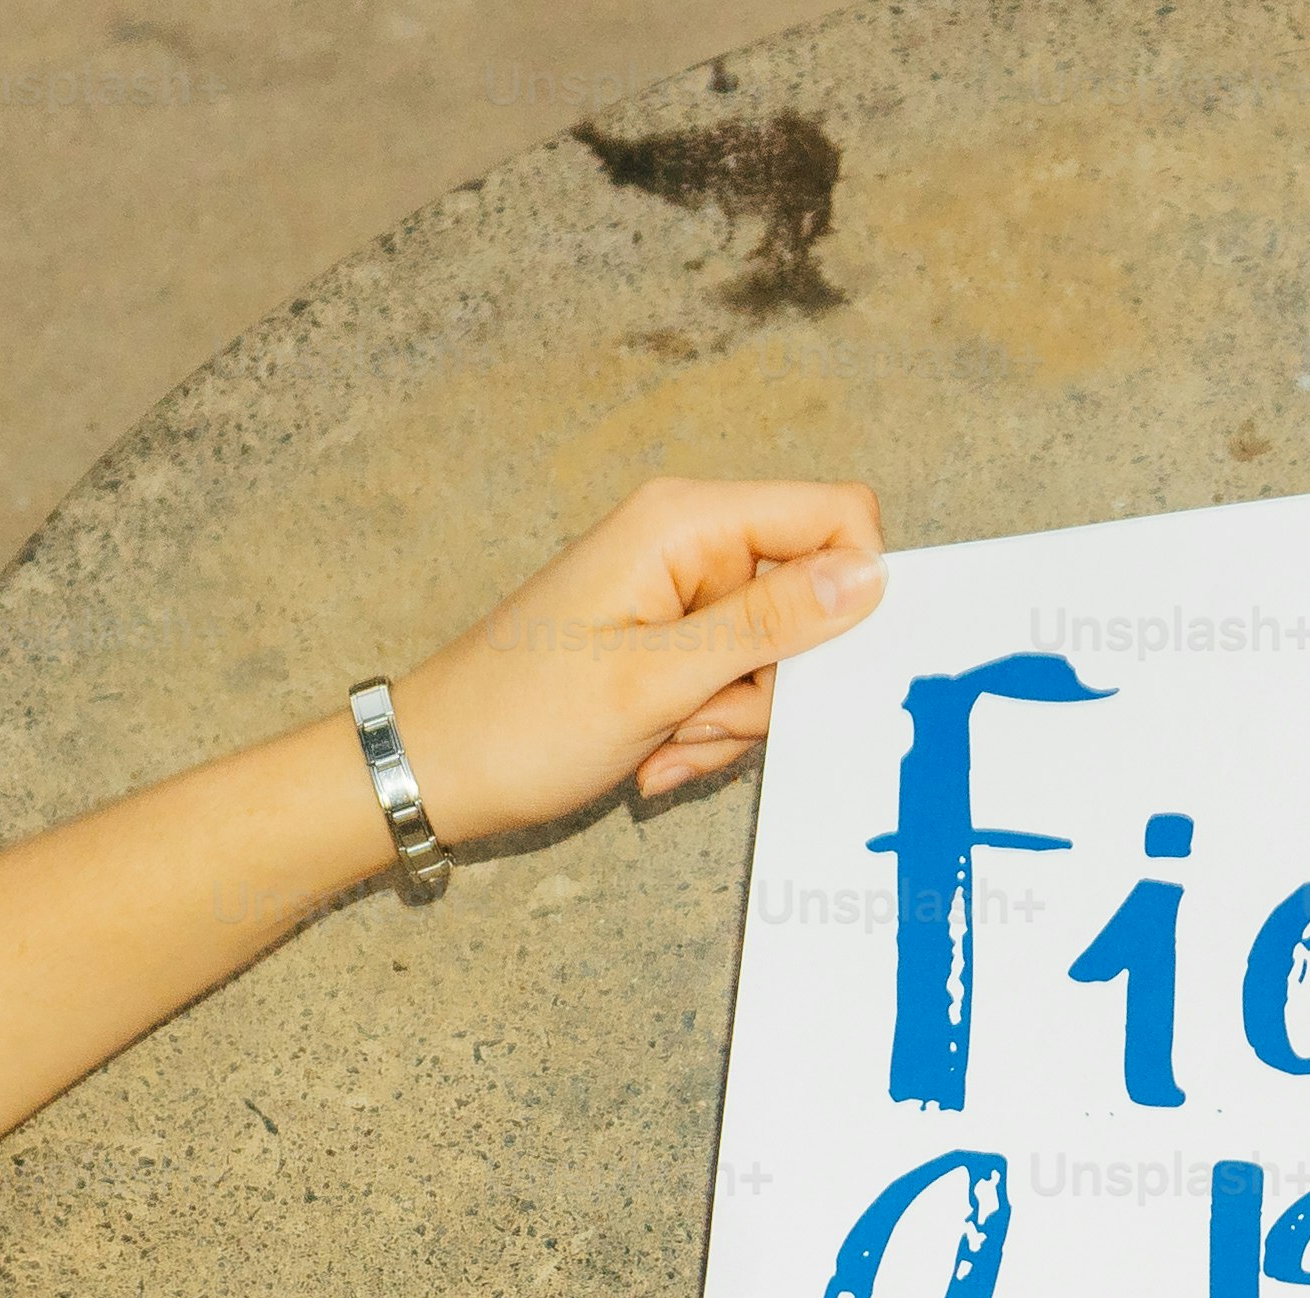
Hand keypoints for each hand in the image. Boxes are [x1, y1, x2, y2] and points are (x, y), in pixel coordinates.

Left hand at [382, 477, 887, 844]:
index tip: (805, 668)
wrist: (439, 769)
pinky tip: (653, 754)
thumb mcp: (659, 680)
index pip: (835, 516)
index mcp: (685, 522)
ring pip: (778, 659)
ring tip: (663, 740)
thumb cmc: (522, 722)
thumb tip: (870, 577)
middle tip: (700, 718)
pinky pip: (736, 687)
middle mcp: (689, 543)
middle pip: (811, 600)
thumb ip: (769, 624)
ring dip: (734, 720)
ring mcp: (681, 594)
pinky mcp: (672, 642)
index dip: (849, 594)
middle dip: (774, 681)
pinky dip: (708, 732)